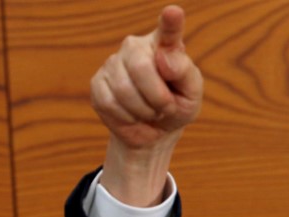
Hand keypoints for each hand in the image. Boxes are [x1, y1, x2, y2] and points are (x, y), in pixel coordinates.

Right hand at [91, 5, 202, 204]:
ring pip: (124, 90)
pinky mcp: (98, 83)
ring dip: (144, 111)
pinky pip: (110, 103)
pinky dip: (128, 118)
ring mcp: (113, 63)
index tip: (174, 13)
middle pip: (141, 67)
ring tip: (151, 111)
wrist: (156, 131)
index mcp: (164, 45)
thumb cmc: (177, 106)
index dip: (170, 22)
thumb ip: (184, 72)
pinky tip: (134, 115)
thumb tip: (162, 57)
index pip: (168, 30)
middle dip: (158, 97)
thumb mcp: (191, 93)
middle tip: (166, 107)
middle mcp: (135, 47)